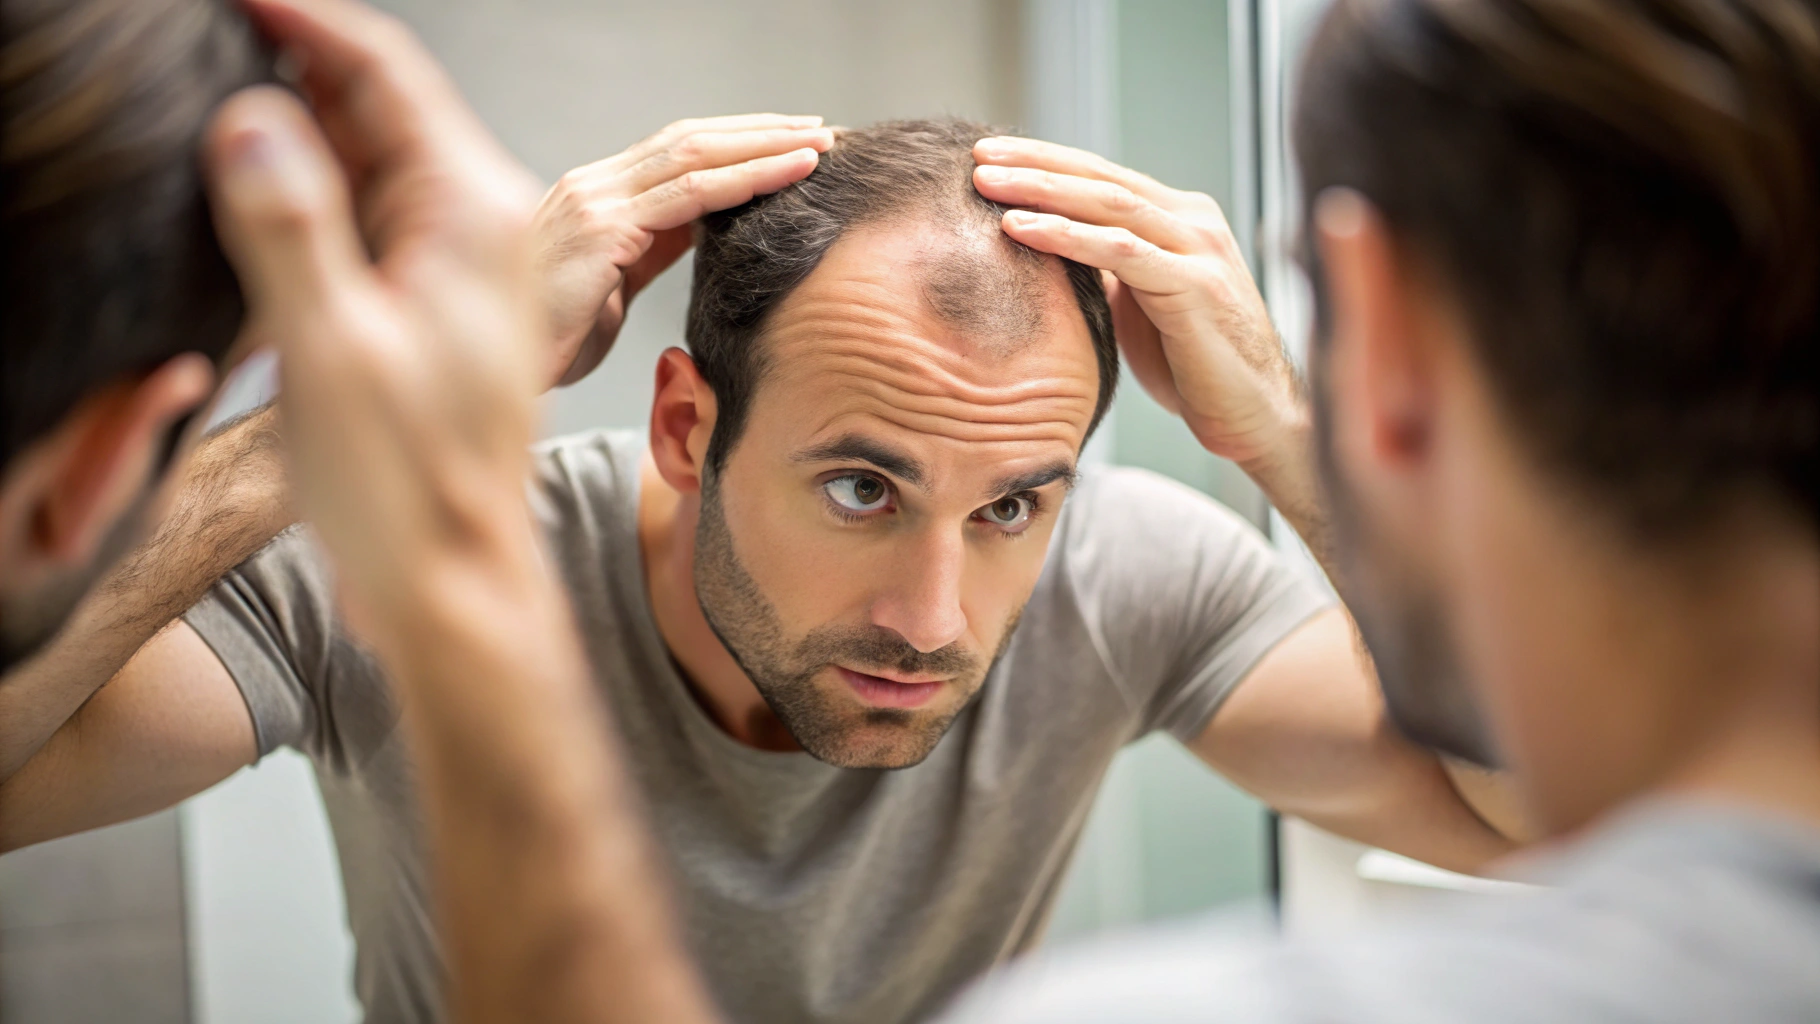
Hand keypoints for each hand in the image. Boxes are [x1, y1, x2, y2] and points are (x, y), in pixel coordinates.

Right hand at [204, 0, 549, 622]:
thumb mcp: (331, 349)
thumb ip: (289, 224)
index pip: (386, 71)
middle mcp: (480, 223)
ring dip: (308, 119)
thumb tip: (254, 119)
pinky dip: (320, 182)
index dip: (307, 19)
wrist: (452, 572)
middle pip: (382, 101)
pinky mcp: (436, 296)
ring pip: (374, 152)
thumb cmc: (407, 482)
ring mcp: (461, 260)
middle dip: (302, 61)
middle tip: (220, 36)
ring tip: (228, 94)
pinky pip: (373, 208)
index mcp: (471, 213)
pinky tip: (263, 181)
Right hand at [536, 115, 831, 386]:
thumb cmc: (555, 342)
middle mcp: (591, 186)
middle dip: (760, 131)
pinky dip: (744, 181)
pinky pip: (688, 196)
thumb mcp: (613, 286)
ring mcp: (593, 202)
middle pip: (690, 139)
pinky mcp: (600, 230)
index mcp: (594, 196)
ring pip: (696, 156)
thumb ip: (651, 248)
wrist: (500, 375)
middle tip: (820, 129)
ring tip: (818, 145)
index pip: (676, 150)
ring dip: (764, 147)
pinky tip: (786, 176)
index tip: (791, 142)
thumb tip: (702, 227)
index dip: (737, 141)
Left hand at [971, 137, 1300, 467]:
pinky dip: (1066, 236)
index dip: (1046, 162)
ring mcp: (1198, 248)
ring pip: (1108, 204)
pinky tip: (1021, 228)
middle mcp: (1192, 221)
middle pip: (1101, 178)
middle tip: (978, 156)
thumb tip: (1050, 252)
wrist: (1255, 416)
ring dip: (1042, 189)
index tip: (990, 157)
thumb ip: (1108, 270)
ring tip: (986, 183)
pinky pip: (1120, 251)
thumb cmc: (1194, 368)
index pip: (1102, 178)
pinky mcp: (1196, 285)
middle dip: (1036, 163)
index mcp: (1179, 220)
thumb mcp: (1141, 305)